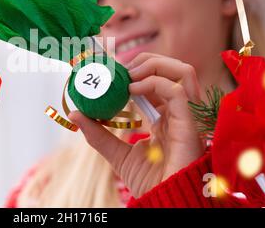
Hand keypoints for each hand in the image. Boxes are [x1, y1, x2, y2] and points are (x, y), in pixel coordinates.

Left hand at [68, 52, 204, 197]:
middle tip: (120, 69)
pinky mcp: (189, 124)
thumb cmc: (149, 182)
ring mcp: (186, 116)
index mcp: (166, 116)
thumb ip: (99, 134)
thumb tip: (75, 114)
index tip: (113, 71)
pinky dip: (153, 82)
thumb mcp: (117, 153)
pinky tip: (132, 88)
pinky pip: (176, 92)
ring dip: (153, 65)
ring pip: (182, 72)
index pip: (158, 80)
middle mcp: (179, 112)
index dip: (137, 70)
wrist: (164, 203)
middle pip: (173, 69)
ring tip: (128, 74)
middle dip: (145, 61)